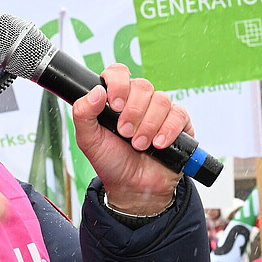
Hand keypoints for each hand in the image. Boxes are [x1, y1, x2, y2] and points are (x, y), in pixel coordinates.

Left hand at [71, 63, 190, 215]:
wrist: (133, 188)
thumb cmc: (111, 162)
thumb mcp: (88, 140)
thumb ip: (83, 114)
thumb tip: (96, 91)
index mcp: (116, 99)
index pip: (119, 73)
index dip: (118, 84)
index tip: (114, 105)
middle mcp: (139, 101)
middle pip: (142, 86)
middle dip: (133, 112)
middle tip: (125, 134)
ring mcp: (159, 111)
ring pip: (161, 100)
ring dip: (148, 125)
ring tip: (140, 145)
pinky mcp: (178, 123)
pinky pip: (178, 114)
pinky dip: (167, 130)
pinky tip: (158, 144)